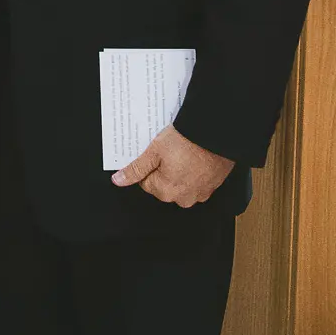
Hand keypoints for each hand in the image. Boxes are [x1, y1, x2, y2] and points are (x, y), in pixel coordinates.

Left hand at [112, 125, 235, 206]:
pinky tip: (194, 159)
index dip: (148, 166)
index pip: (145, 183)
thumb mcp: (154, 152)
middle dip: (162, 170)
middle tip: (169, 153)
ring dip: (178, 172)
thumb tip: (119, 180)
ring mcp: (199, 194)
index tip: (154, 155)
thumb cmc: (186, 142)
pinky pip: (195, 183)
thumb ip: (136, 169)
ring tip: (182, 154)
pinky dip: (193, 173)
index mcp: (166, 191)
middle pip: (162, 185)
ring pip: (179, 184)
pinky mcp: (212, 187)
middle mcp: (183, 198)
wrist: (216, 136)